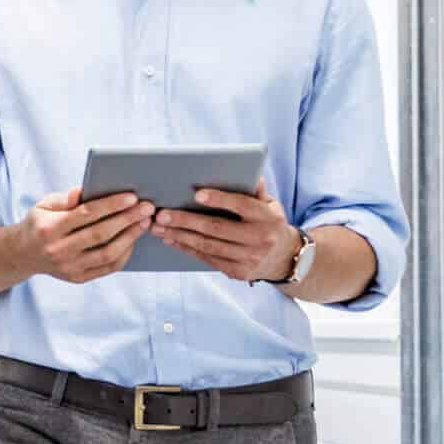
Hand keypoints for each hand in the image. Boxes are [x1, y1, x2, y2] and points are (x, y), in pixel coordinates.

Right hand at [16, 188, 155, 284]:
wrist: (23, 254)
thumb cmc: (39, 223)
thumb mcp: (44, 205)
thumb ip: (66, 198)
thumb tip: (88, 189)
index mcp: (49, 228)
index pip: (86, 214)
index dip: (111, 205)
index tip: (132, 197)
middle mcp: (59, 250)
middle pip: (100, 234)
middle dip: (127, 219)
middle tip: (147, 208)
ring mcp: (69, 267)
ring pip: (108, 253)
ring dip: (130, 237)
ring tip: (144, 222)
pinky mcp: (78, 278)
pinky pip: (108, 267)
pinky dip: (124, 253)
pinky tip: (133, 239)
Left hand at [153, 179, 299, 282]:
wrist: (285, 258)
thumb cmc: (269, 222)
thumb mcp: (270, 205)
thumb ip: (256, 190)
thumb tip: (247, 170)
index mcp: (267, 217)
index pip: (241, 205)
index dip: (219, 199)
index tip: (197, 194)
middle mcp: (259, 239)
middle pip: (217, 228)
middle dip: (186, 220)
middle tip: (162, 214)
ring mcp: (249, 258)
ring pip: (208, 245)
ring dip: (179, 236)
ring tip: (158, 227)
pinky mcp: (238, 272)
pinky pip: (208, 258)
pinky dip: (187, 248)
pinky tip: (171, 239)